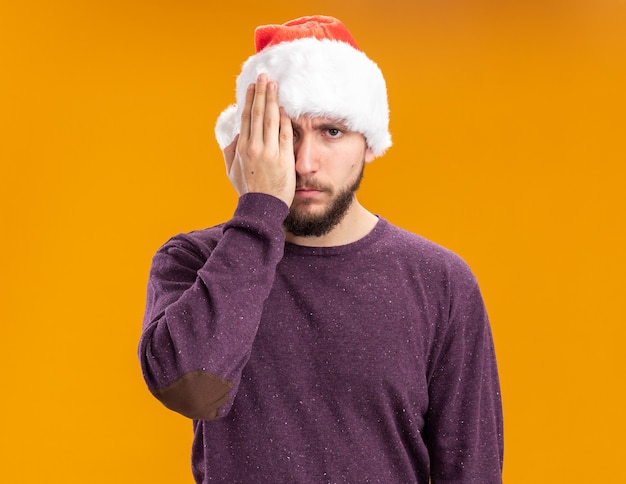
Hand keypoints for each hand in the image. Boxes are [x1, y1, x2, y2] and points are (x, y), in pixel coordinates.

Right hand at [222, 74, 294, 206]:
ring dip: (272, 100)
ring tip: (274, 85)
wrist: (261, 208)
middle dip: (261, 92)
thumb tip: (235, 136)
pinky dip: (285, 120)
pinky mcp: (283, 158)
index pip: (246, 118)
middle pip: (257, 114)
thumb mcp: (232, 172)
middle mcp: (254, 147)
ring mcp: (269, 152)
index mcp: (241, 148)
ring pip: (270, 119)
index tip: (252, 86)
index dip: (250, 100)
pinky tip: (285, 108)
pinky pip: (285, 134)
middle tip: (264, 76)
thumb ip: (230, 152)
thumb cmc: (247, 191)